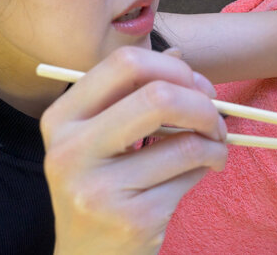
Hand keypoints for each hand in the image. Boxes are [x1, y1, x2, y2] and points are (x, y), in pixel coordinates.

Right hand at [40, 47, 227, 253]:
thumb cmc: (99, 187)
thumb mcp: (97, 139)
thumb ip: (131, 96)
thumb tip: (177, 57)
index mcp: (61, 119)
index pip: (124, 64)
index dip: (172, 68)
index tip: (194, 86)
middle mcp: (72, 151)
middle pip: (158, 97)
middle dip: (203, 103)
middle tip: (215, 118)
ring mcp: (100, 189)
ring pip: (186, 142)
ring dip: (216, 141)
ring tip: (215, 148)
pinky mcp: (133, 219)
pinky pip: (191, 176)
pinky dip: (209, 166)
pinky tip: (203, 170)